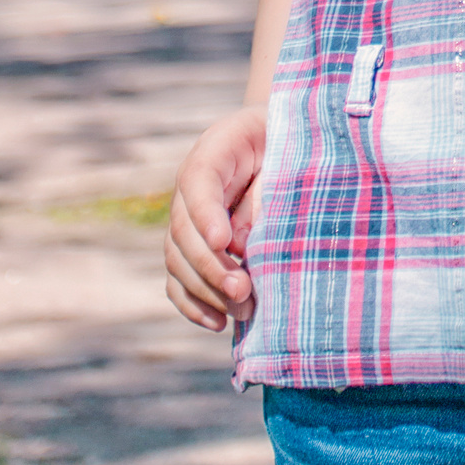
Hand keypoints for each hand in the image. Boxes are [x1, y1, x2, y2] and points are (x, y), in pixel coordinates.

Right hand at [165, 106, 265, 331]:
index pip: (198, 183)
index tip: (223, 242)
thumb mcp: (284, 154)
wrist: (278, 142)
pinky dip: (193, 304)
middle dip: (211, 266)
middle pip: (183, 231)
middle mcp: (190, 188)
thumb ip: (264, 191)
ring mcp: (187, 219)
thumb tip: (242, 242)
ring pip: (177, 260)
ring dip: (206, 291)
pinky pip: (178, 279)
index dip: (206, 216)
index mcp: (213, 153)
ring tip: (242, 309)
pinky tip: (217, 322)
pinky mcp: (192, 247)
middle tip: (242, 290)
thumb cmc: (286, 144)